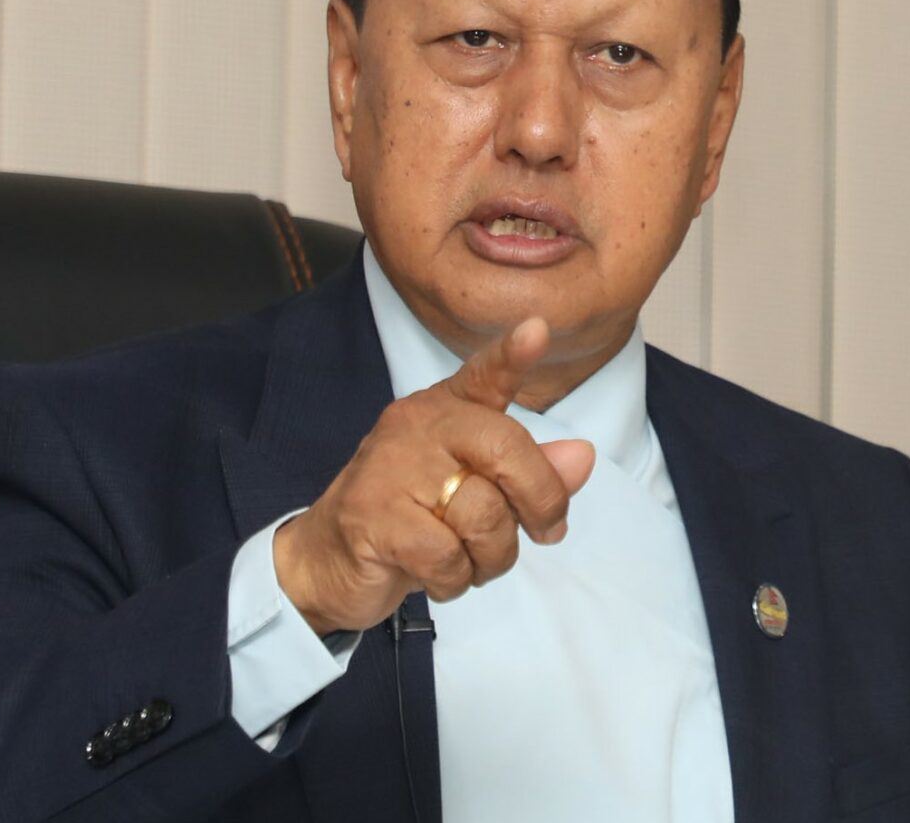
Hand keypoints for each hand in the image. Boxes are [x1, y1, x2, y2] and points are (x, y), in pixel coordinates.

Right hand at [272, 316, 596, 633]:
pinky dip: (454, 580)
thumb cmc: (412, 520)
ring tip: (467, 559)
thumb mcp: (475, 491)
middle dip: (541, 501)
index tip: (538, 329)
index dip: (512, 355)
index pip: (482, 376)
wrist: (328, 562)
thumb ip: (527, 472)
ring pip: (485, 515)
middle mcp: (416, 427)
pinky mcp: (373, 518)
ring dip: (492, 557)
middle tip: (545, 532)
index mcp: (443, 412)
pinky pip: (448, 556)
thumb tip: (581, 457)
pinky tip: (434, 576)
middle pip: (506, 451)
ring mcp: (390, 470)